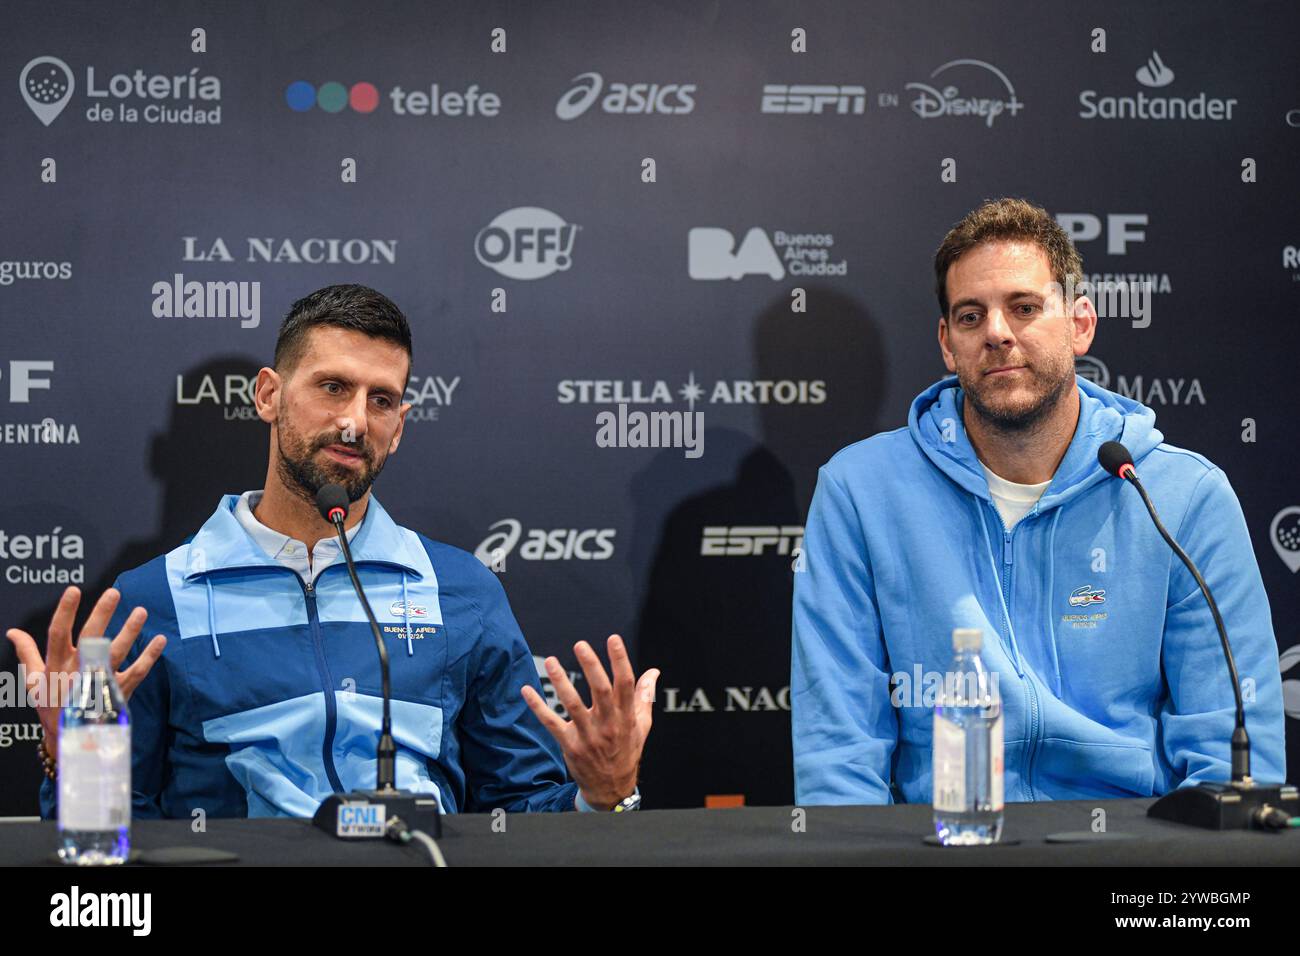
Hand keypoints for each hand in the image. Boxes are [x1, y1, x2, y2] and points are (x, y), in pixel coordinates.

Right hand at [6, 586, 166, 760]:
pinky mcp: (119, 692)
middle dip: (102, 614)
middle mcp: (78, 670)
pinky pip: (137, 671)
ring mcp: (100, 681)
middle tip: (114, 593)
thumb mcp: (34, 681)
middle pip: (91, 638)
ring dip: (130, 631)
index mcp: (56, 665)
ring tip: (141, 611)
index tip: (73, 590)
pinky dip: (150, 656)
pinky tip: (161, 639)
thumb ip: (27, 653)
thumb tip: (12, 631)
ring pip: (117, 652)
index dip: (65, 612)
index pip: (57, 634)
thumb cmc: (52, 705)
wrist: (70, 739)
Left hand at [521, 634, 658, 810]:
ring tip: (551, 661)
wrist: (611, 788)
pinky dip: (538, 707)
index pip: (625, 683)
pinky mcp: (570, 744)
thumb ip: (645, 696)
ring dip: (561, 682)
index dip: (620, 660)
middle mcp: (608, 724)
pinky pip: (551, 723)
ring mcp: (588, 735)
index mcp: (626, 716)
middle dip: (590, 665)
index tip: (613, 639)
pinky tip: (527, 691)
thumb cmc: (627, 751)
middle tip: (581, 645)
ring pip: (573, 704)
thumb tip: (653, 671)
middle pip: (600, 690)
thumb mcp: (642, 725)